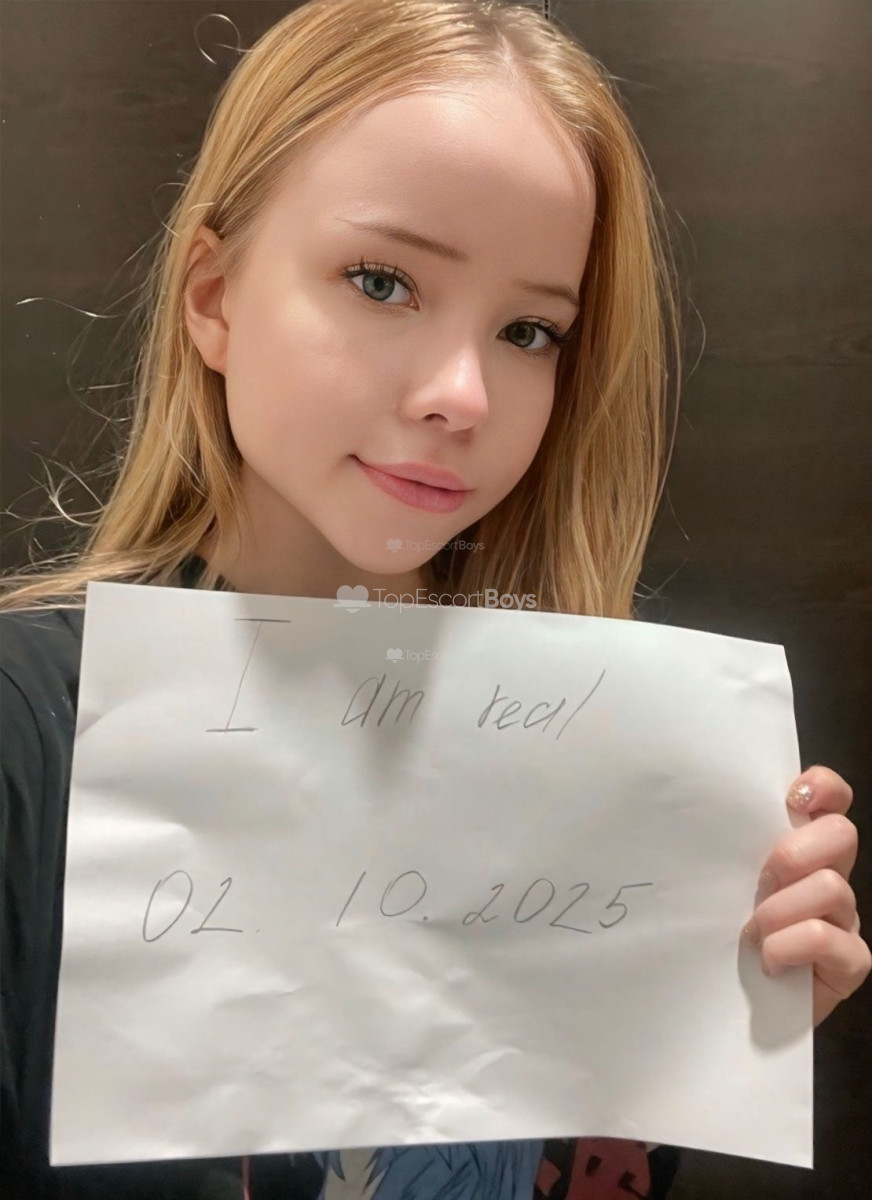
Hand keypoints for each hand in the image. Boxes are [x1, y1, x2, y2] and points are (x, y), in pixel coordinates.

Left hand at [741, 766, 870, 1025]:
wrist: (726, 1007)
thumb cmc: (718, 933)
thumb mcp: (721, 880)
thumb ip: (729, 846)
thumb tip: (699, 810)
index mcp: (800, 847)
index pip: (831, 799)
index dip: (823, 788)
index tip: (792, 798)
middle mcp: (828, 875)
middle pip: (842, 834)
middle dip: (797, 852)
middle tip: (762, 878)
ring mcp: (844, 918)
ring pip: (833, 887)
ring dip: (781, 909)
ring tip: (751, 931)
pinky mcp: (850, 962)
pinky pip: (831, 939)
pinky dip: (792, 946)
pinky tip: (768, 961)